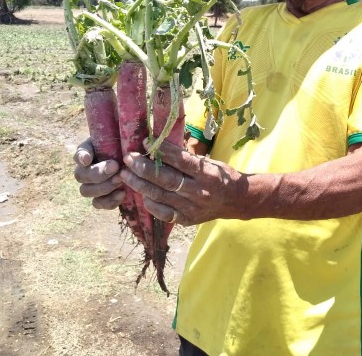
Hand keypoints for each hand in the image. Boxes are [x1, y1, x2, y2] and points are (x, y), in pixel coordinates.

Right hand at [73, 138, 125, 209]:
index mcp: (88, 152)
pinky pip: (98, 204)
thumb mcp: (122, 139)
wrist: (133, 163)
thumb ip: (115, 139)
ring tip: (120, 180)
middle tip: (115, 167)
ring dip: (103, 187)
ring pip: (86, 191)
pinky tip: (122, 193)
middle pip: (80, 176)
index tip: (88, 159)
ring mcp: (91, 186)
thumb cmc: (126, 147)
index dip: (81, 157)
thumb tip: (117, 147)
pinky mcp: (101, 198)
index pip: (78, 154)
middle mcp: (85, 170)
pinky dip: (109, 201)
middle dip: (98, 173)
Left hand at [119, 141, 242, 225]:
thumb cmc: (221, 176)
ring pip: (161, 196)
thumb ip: (188, 158)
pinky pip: (164, 214)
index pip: (181, 161)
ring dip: (140, 185)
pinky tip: (141, 194)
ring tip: (126, 175)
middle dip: (144, 168)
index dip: (162, 151)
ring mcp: (192, 208)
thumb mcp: (210, 162)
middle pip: (167, 180)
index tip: (145, 141)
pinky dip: (151, 204)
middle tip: (128, 158)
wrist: (236, 201)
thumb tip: (161, 146)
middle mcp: (199, 192)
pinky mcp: (187, 220)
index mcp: (207, 174)